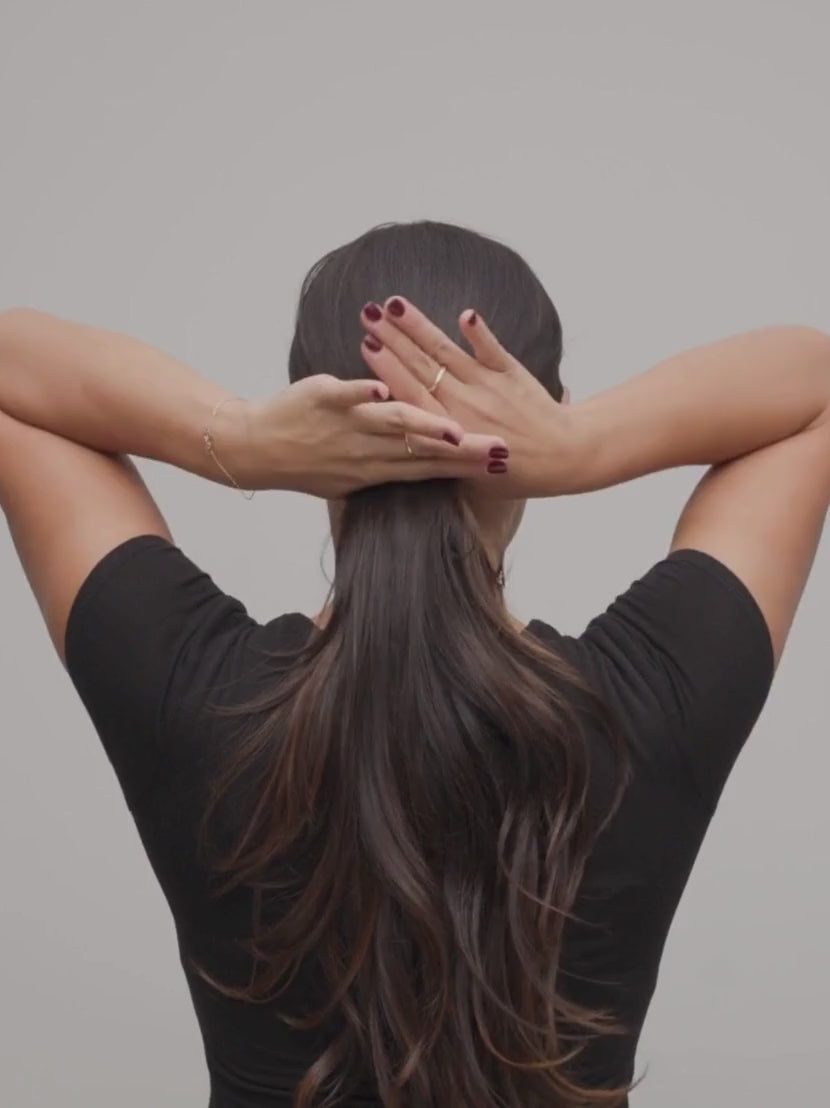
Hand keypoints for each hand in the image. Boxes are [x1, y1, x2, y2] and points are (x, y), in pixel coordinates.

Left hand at [238, 375, 509, 498]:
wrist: (258, 452)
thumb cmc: (313, 462)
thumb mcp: (358, 474)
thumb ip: (397, 464)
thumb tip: (432, 461)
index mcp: (380, 467)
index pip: (431, 467)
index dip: (466, 465)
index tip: (502, 463)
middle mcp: (368, 452)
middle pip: (422, 450)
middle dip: (460, 450)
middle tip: (498, 448)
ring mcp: (346, 427)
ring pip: (390, 426)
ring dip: (421, 426)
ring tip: (449, 428)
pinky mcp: (322, 401)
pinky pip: (343, 397)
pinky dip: (360, 394)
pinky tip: (380, 389)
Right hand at [359, 297, 573, 497]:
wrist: (564, 458)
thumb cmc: (515, 473)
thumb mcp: (469, 476)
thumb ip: (437, 454)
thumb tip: (404, 443)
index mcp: (448, 430)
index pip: (409, 394)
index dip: (387, 369)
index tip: (366, 345)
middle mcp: (464, 406)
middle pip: (421, 366)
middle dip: (392, 338)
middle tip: (369, 313)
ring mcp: (487, 388)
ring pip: (447, 352)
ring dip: (419, 326)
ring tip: (396, 304)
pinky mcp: (511, 374)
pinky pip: (492, 350)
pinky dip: (479, 334)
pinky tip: (465, 315)